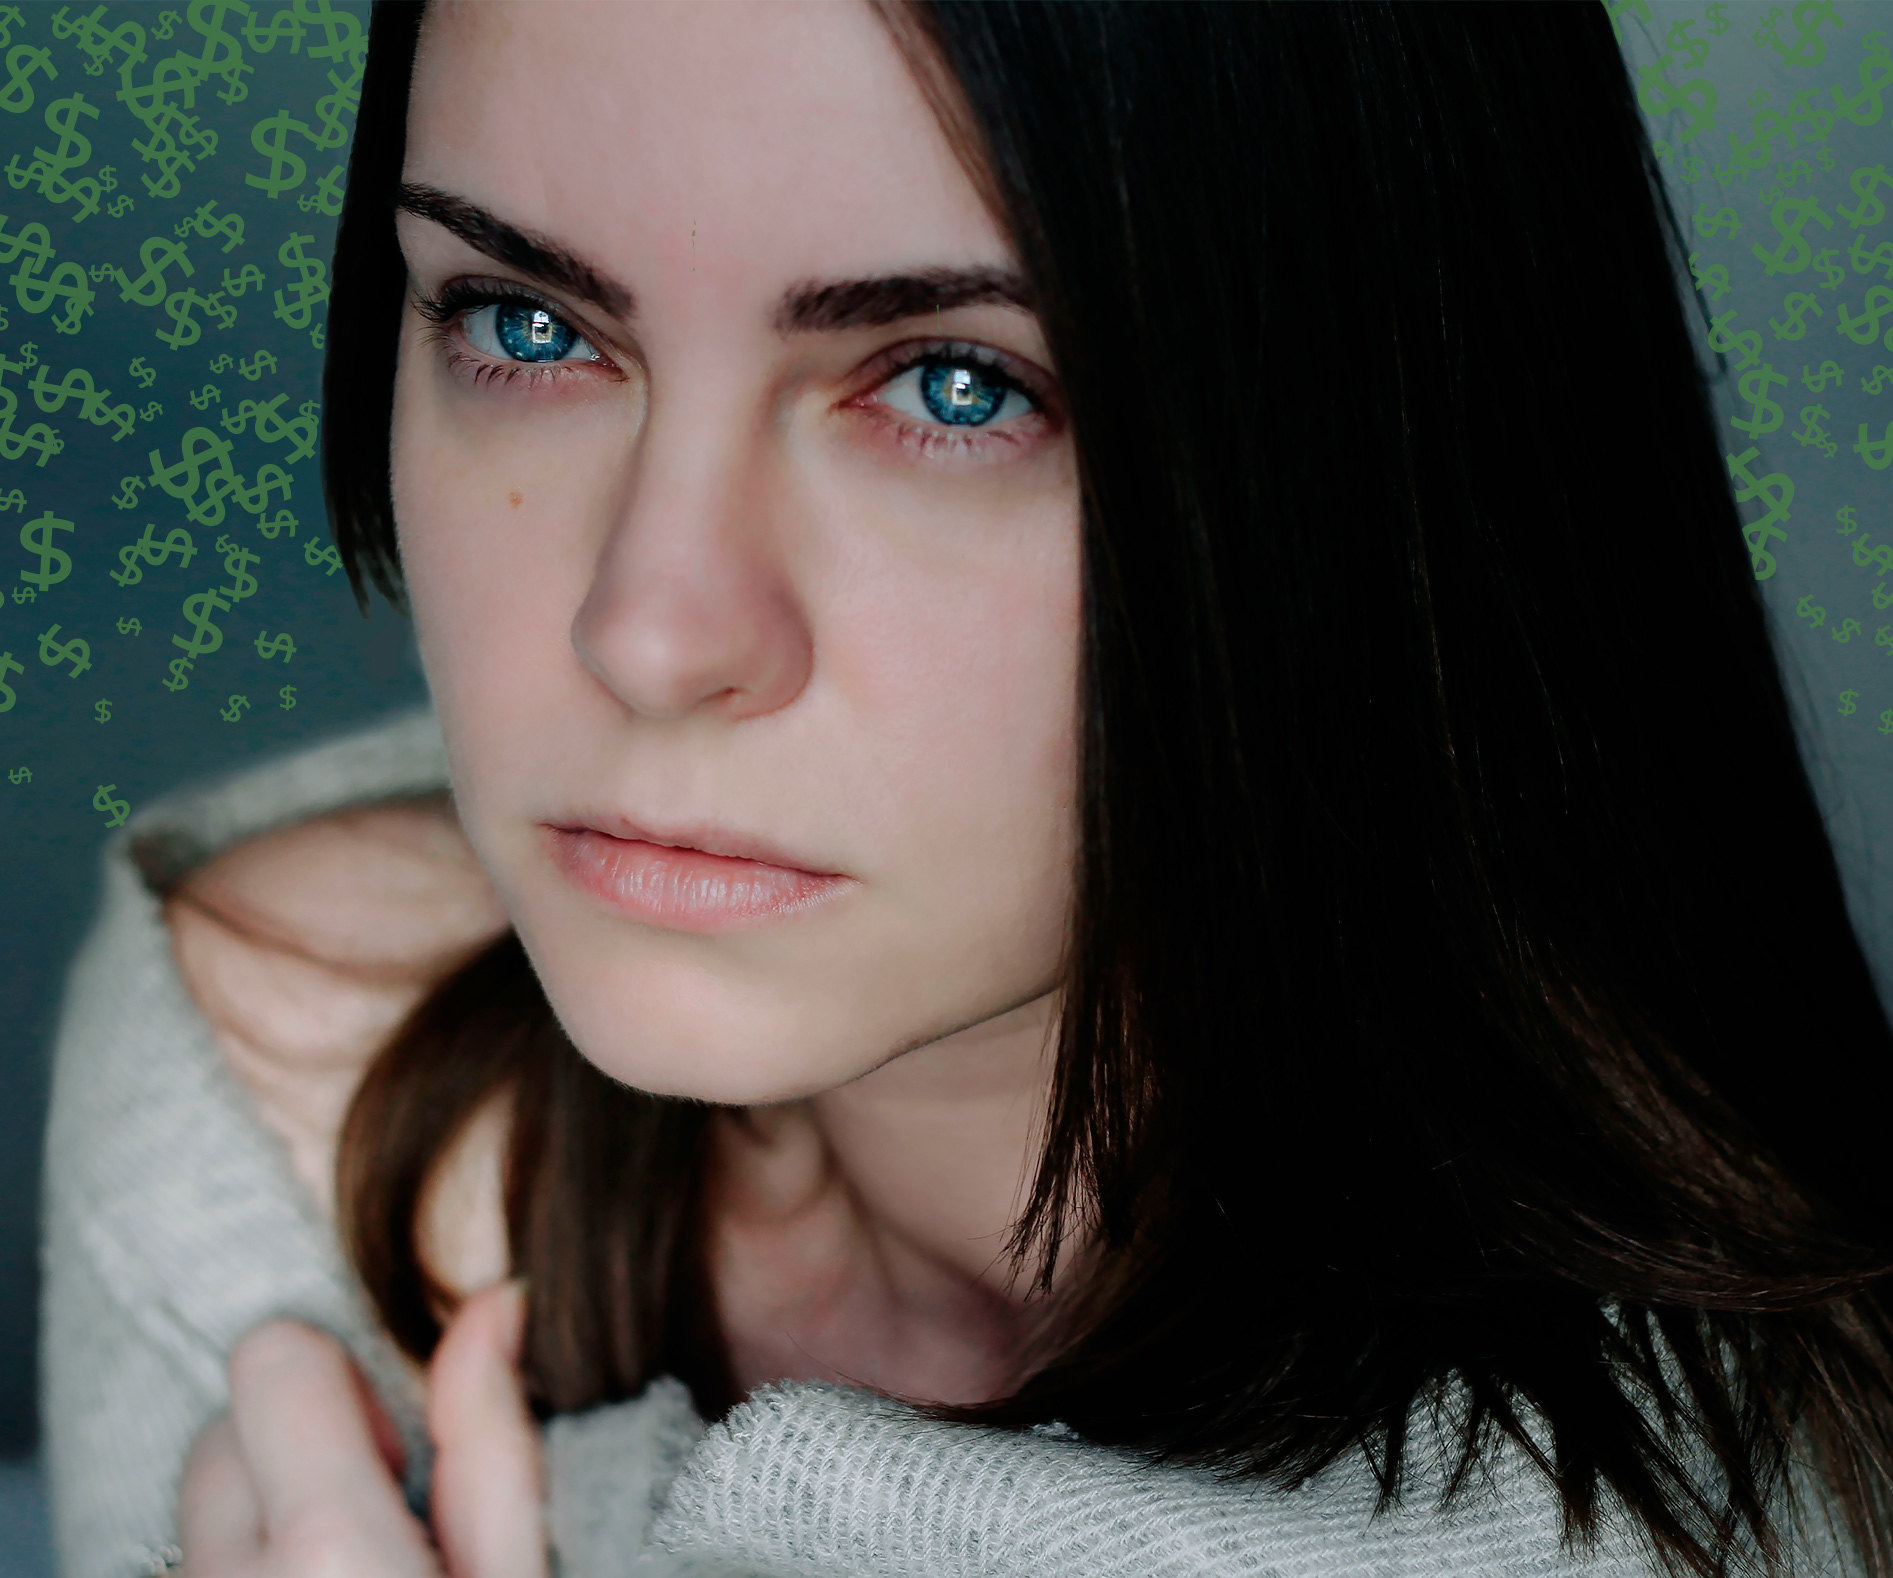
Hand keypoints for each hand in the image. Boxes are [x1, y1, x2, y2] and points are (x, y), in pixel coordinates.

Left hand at [176, 1280, 546, 1577]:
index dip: (339, 1384)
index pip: (271, 1357)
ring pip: (201, 1508)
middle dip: (289, 1457)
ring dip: (260, 1519)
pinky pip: (193, 1562)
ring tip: (340, 1576)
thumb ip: (492, 1446)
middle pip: (220, 1432)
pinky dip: (241, 1567)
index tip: (387, 1455)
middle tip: (371, 1529)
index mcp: (326, 1554)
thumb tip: (493, 1302)